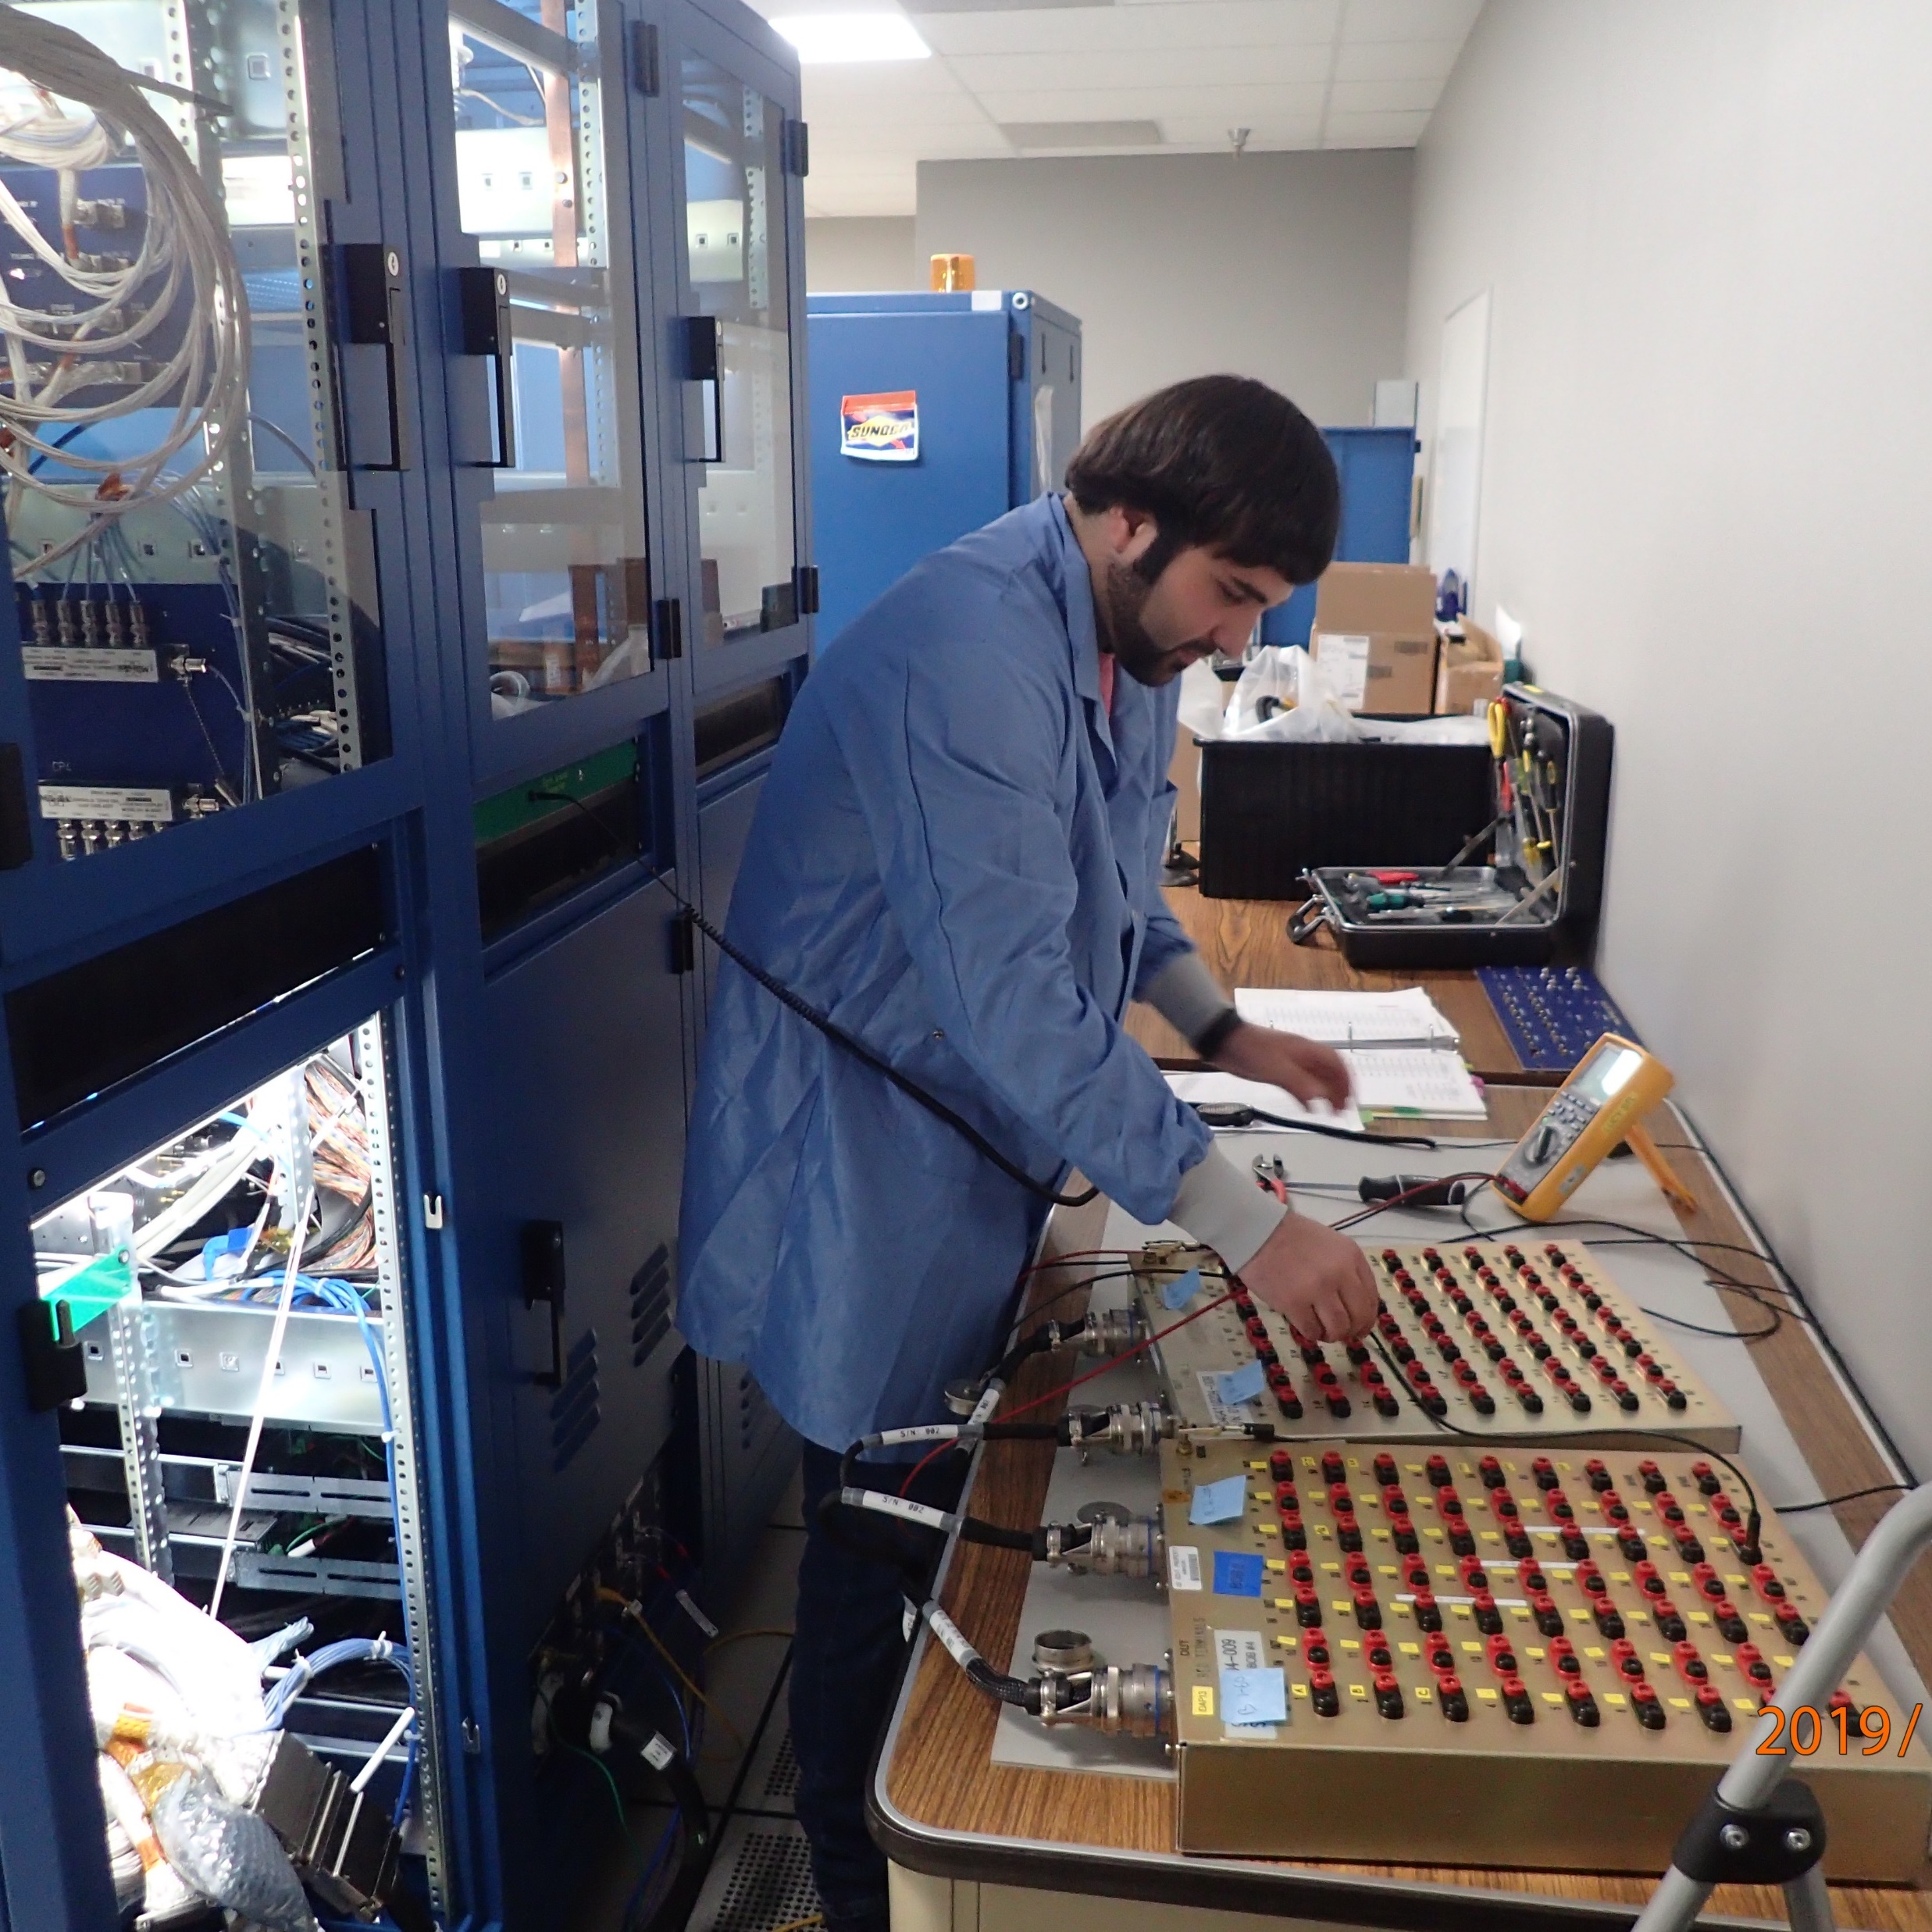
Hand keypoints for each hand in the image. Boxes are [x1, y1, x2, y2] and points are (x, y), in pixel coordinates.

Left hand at [1211, 1021, 1351, 1110]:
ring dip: (1325, 1095)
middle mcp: (1302, 1056)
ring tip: (1330, 1113)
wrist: (1224, 1041)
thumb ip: (1299, 1084)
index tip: (1352, 1099)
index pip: (1336, 1064)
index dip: (1347, 1081)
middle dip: (1339, 1091)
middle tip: (1342, 1112)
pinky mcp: (1278, 1071)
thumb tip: (1320, 1099)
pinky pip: (1299, 1084)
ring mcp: (1290, 1063)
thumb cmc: (1251, 1050)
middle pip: (1329, 1072)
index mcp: (1307, 1051)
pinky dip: (1307, 1096)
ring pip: (1316, 1079)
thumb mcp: (1276, 1069)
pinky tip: (1308, 1108)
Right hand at [1237, 1213, 1379, 1341]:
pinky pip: (1312, 1331)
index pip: (1371, 1298)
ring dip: (1332, 1335)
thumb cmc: (1292, 1237)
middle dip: (1353, 1331)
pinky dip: (1312, 1334)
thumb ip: (1347, 1270)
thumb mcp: (1331, 1245)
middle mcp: (1340, 1274)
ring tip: (1322, 1331)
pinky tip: (1306, 1325)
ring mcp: (1317, 1289)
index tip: (1359, 1326)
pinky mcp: (1293, 1303)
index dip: (1367, 1318)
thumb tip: (1355, 1307)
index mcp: (1352, 1257)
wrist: (1258, 1230)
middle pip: (1360, 1317)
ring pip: (1338, 1328)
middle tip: (1341, 1333)